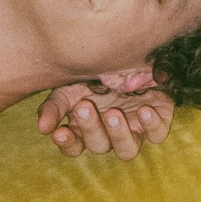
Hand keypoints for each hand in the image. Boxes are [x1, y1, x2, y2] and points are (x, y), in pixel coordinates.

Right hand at [37, 81, 174, 159]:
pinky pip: (157, 135)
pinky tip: (144, 110)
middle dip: (91, 128)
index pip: (73, 146)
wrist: (130, 50)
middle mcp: (109, 133)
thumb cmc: (97, 71)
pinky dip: (151, 125)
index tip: (60, 131)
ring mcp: (134, 129)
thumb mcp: (70, 84)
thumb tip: (42, 128)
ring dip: (119, 134)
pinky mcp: (158, 121)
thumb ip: (55, 106)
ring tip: (113, 113)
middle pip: (98, 146)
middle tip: (85, 106)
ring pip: (127, 150)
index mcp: (86, 127)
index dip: (67, 143)